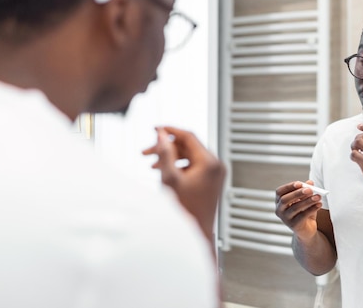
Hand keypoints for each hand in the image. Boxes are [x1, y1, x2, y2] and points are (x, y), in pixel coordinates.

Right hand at [142, 126, 225, 241]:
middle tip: (146, 152)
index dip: (169, 130)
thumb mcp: (170, 179)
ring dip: (170, 157)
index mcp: (210, 162)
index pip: (188, 136)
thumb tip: (161, 134)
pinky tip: (164, 171)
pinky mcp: (212, 180)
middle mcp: (216, 165)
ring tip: (151, 164)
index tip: (154, 129)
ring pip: (189, 156)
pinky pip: (194, 166)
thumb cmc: (185, 211)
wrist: (196, 233)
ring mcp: (216, 173)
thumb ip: (165, 154)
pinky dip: (179, 166)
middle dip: (166, 148)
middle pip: (188, 146)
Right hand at [275, 181, 322, 240]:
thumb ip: (306, 191)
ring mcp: (285, 219)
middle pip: (285, 200)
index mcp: (279, 201)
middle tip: (310, 189)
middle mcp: (279, 210)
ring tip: (318, 196)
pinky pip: (302, 216)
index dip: (288, 187)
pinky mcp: (294, 226)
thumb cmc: (304, 211)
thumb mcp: (305, 199)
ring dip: (307, 201)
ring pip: (295, 208)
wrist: (307, 229)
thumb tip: (310, 182)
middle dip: (297, 193)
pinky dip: (312, 209)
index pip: (279, 192)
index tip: (300, 183)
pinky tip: (319, 204)